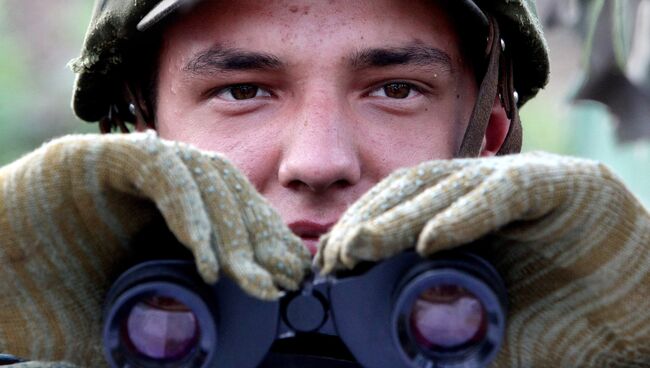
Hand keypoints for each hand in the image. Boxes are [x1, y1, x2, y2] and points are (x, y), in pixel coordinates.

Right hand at [0, 131, 309, 364]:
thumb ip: (158, 334)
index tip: (290, 277)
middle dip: (257, 238)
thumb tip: (199, 360)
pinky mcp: (102, 157)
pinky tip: (205, 257)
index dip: (265, 242)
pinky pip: (161, 172)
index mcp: (165, 214)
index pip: (232, 214)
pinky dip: (188, 210)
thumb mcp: (118, 325)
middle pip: (228, 194)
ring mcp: (131, 167)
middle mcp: (156, 184)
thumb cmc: (42, 302)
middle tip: (282, 282)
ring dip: (232, 228)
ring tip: (249, 278)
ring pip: (205, 177)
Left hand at [316, 152, 649, 365]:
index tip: (331, 261)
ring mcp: (524, 183)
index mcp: (468, 217)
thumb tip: (391, 358)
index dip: (365, 227)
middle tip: (335, 254)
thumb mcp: (489, 333)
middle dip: (372, 220)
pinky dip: (467, 215)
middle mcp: (489, 191)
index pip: (403, 208)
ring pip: (450, 187)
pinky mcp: (564, 184)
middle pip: (416, 190)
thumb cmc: (567, 324)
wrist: (641, 319)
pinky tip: (433, 241)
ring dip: (402, 216)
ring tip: (361, 245)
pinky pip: (506, 193)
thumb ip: (445, 335)